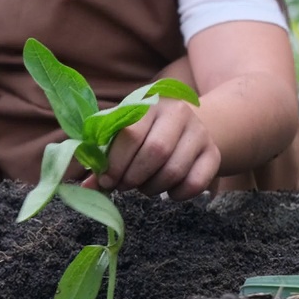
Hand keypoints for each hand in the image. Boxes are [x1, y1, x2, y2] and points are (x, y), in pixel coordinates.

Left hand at [82, 100, 219, 201]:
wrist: (186, 126)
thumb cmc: (144, 132)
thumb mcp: (120, 134)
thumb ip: (101, 157)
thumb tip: (85, 189)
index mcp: (148, 104)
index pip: (132, 133)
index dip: (116, 162)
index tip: (106, 180)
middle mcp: (178, 113)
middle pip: (156, 152)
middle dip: (134, 176)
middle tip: (123, 186)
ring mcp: (199, 133)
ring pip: (175, 170)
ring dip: (153, 188)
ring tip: (143, 186)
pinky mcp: (213, 154)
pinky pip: (195, 183)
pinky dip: (177, 195)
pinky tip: (168, 191)